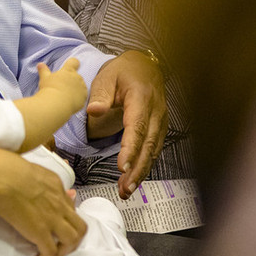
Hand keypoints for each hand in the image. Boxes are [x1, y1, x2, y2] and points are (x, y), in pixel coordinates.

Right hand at [0, 150, 86, 255]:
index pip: (69, 204)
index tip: (57, 223)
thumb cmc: (8, 169)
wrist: (2, 178)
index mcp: (56, 186)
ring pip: (72, 240)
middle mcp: (59, 203)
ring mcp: (52, 219)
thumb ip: (41, 178)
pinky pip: (50, 252)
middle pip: (80, 226)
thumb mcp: (30, 168)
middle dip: (74, 239)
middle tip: (61, 244)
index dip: (65, 217)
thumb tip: (44, 185)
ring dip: (65, 251)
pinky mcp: (41, 233)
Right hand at [35, 60, 86, 113]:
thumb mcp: (44, 78)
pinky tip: (70, 102)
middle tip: (62, 86)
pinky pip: (82, 97)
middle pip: (77, 76)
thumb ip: (43, 70)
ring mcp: (82, 88)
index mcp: (68, 70)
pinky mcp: (84, 98)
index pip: (74, 62)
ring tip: (65, 96)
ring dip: (76, 89)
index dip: (73, 63)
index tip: (70, 67)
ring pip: (81, 86)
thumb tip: (40, 64)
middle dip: (71, 80)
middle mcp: (77, 77)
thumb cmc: (49, 89)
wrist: (56, 104)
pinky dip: (78, 99)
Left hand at [86, 49, 167, 198]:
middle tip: (125, 188)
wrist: (145, 65)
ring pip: (153, 151)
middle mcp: (156, 112)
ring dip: (141, 172)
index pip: (137, 127)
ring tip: (127, 190)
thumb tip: (94, 111)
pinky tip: (134, 179)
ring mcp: (160, 121)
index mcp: (142, 99)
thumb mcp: (108, 76)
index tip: (122, 167)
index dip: (130, 149)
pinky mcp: (159, 128)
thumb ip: (101, 94)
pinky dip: (145, 165)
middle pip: (148, 145)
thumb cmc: (124, 71)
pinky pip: (153, 149)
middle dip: (137, 168)